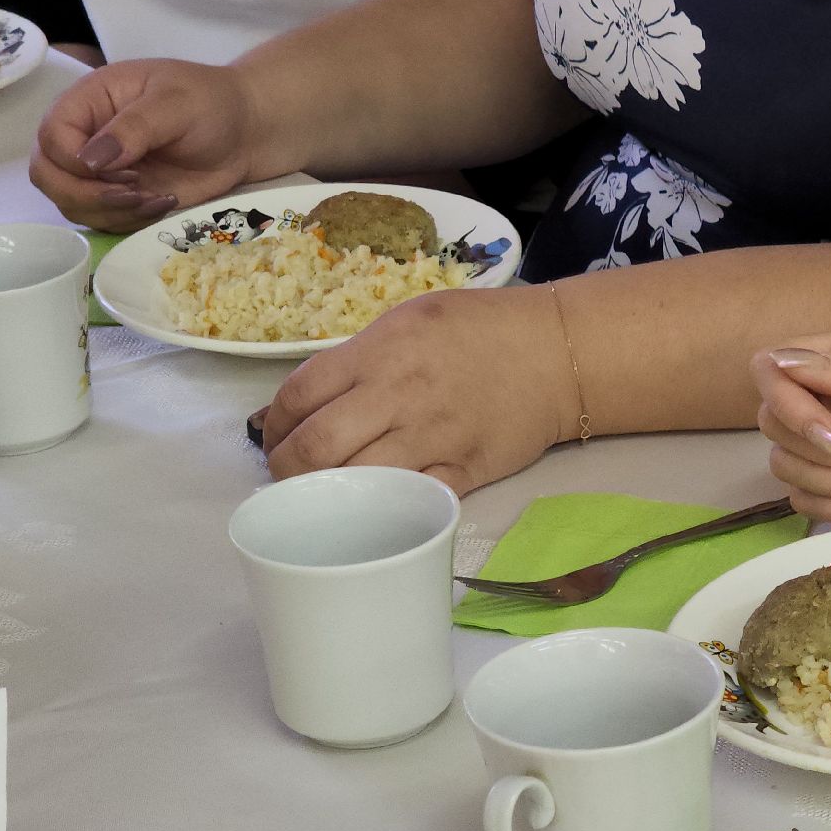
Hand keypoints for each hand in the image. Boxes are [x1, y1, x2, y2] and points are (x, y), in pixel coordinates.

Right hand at [30, 59, 269, 230]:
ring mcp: (101, 172)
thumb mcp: (175, 103)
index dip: (74, 163)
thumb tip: (92, 161)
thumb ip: (134, 127)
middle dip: (84, 194)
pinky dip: (129, 222)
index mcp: (89, 101)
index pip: (51, 138)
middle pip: (47, 175)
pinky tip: (164, 204)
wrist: (245, 132)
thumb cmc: (210, 103)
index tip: (121, 170)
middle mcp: (86, 137)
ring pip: (72, 205)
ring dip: (110, 211)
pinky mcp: (122, 198)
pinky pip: (104, 220)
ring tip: (156, 198)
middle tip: (134, 193)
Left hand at [260, 287, 575, 492]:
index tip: (275, 437)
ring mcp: (431, 438)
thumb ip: (359, 357)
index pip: (298, 396)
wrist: (556, 352)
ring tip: (323, 496)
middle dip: (286, 470)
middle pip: (314, 448)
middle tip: (290, 475)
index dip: (273, 425)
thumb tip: (309, 401)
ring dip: (327, 496)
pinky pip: (410, 502)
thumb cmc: (479, 329)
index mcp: (378, 352)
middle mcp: (396, 396)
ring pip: (354, 483)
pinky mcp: (462, 471)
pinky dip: (383, 510)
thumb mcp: (409, 320)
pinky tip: (373, 509)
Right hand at [751, 333, 830, 522]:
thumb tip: (780, 360)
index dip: (787, 404)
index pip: (769, 369)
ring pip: (786, 469)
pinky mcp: (830, 489)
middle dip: (830, 451)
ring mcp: (823, 448)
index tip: (828, 430)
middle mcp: (821, 401)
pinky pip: (802, 502)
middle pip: (772, 424)